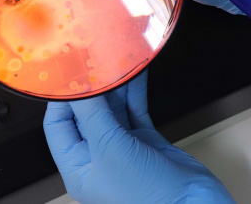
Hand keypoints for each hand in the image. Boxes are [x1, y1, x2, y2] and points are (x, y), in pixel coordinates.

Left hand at [43, 71, 233, 203]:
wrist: (192, 203)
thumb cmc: (146, 195)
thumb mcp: (110, 149)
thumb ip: (93, 114)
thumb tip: (77, 87)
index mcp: (78, 167)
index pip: (58, 125)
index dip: (62, 98)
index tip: (69, 72)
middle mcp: (97, 157)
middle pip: (87, 114)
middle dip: (92, 88)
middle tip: (95, 61)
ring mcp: (122, 149)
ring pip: (113, 109)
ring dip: (116, 86)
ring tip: (117, 61)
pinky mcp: (145, 141)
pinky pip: (135, 110)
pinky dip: (135, 92)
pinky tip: (136, 74)